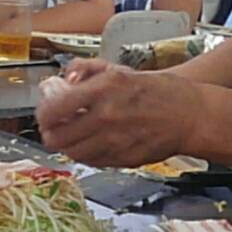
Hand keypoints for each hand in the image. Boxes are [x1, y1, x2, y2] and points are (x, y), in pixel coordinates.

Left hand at [37, 59, 203, 167]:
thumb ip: (86, 70)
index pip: (54, 110)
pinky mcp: (123, 159)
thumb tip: (65, 80)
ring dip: (67, 145)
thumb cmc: (155, 90)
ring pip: (72, 153)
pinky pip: (92, 162)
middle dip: (51, 133)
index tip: (45, 112)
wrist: (188, 115)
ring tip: (72, 136)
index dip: (43, 114)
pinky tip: (91, 144)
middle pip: (58, 138)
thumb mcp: (119, 69)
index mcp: (103, 90)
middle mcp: (106, 117)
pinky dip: (86, 154)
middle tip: (53, 127)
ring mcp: (115, 141)